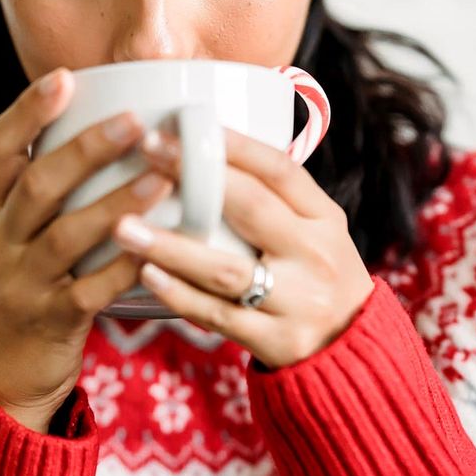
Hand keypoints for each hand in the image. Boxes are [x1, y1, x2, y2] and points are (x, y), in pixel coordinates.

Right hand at [0, 67, 173, 432]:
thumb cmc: (25, 289)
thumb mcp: (18, 235)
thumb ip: (52, 191)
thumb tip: (109, 126)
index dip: (27, 111)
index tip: (64, 77)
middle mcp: (1, 240)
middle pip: (37, 185)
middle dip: (85, 149)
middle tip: (135, 121)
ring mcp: (22, 283)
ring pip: (65, 236)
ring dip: (115, 204)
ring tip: (161, 177)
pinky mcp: (50, 322)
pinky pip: (89, 292)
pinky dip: (123, 268)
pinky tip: (158, 248)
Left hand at [111, 126, 374, 369]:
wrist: (351, 350)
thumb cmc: (316, 277)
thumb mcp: (316, 231)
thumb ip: (274, 199)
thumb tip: (207, 148)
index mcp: (325, 218)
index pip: (281, 170)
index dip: (233, 145)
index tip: (183, 125)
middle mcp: (315, 255)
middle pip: (252, 208)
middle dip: (195, 178)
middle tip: (147, 153)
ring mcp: (298, 301)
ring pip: (226, 269)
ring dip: (172, 247)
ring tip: (124, 227)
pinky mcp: (277, 341)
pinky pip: (219, 316)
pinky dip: (181, 295)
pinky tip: (148, 275)